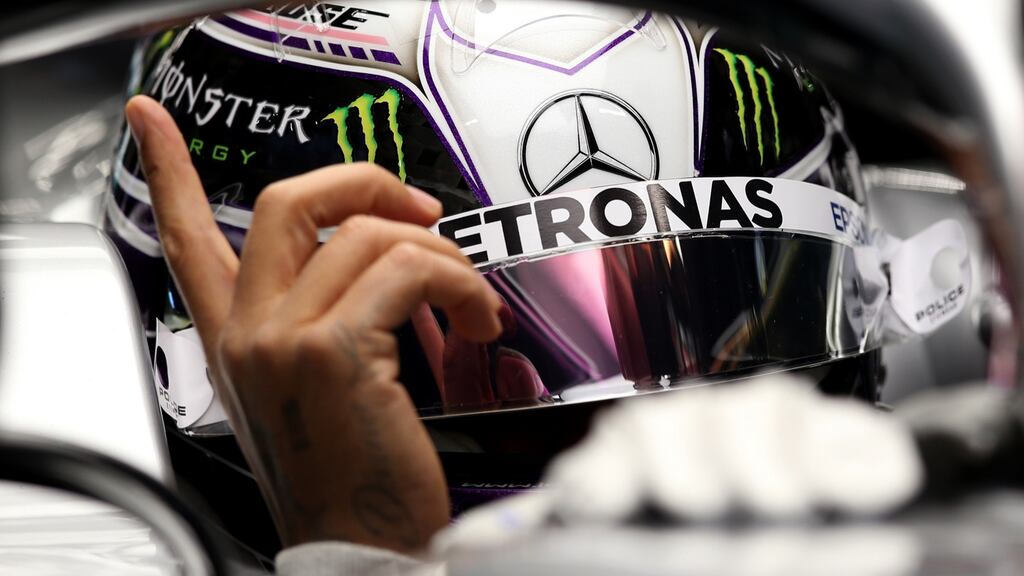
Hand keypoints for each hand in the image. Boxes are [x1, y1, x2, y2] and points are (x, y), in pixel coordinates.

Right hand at [125, 95, 501, 551]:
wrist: (359, 547)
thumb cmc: (351, 474)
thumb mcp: (315, 389)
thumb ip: (324, 318)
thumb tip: (382, 254)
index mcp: (238, 337)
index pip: (185, 237)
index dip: (165, 170)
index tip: (149, 121)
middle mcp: (250, 331)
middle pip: (289, 199)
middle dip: (367, 182)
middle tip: (418, 208)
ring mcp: (283, 338)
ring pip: (369, 233)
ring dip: (441, 254)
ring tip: (466, 300)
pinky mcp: (332, 351)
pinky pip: (410, 270)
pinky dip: (460, 285)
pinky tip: (473, 321)